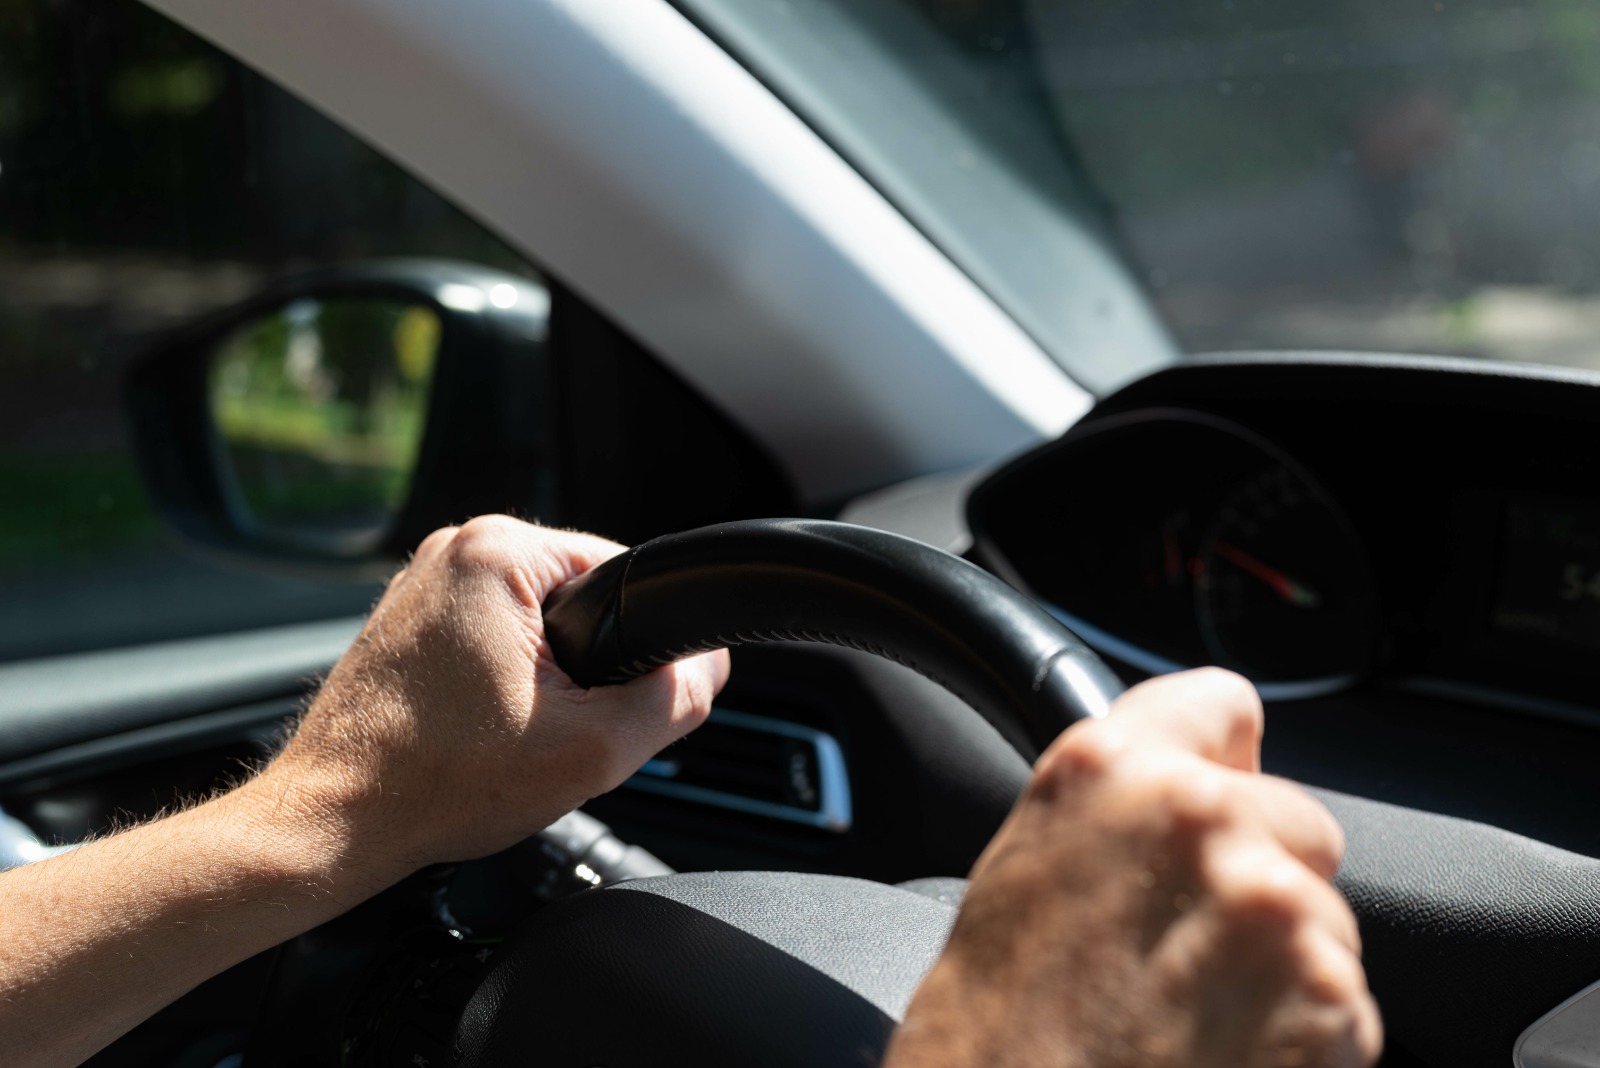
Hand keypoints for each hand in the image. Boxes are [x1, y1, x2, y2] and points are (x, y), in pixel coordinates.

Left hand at [259, 515, 729, 869]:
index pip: (623, 571)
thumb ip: (674, 698)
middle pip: (578, 598)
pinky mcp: (404, 622)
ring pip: (533, 623)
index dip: (640, 643)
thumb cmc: (435, 783)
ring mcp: (420, 585)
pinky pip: (488, 638)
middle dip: (587, 666)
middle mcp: (452, 550)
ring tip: (511, 735)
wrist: (332, 824)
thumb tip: (709, 667)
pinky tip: (481, 733)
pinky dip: (501, 683)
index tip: (611, 699)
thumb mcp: (594, 749)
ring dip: (544, 677)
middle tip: (555, 728)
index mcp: (498, 552)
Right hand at [886, 668, 1380, 1067]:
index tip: (1214, 802)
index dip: (1218, 761)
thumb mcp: (1019, 875)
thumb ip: (1110, 813)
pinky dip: (1303, 1034)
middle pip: (1291, 819)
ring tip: (1189, 1020)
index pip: (1222, 703)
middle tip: (1180, 951)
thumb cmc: (990, 1038)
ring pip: (1320, 919)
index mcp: (1108, 770)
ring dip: (1279, 963)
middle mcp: (1202, 818)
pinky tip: (1220, 1057)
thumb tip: (1175, 797)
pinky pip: (1343, 1003)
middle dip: (1258, 875)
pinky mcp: (1334, 1002)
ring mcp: (1277, 910)